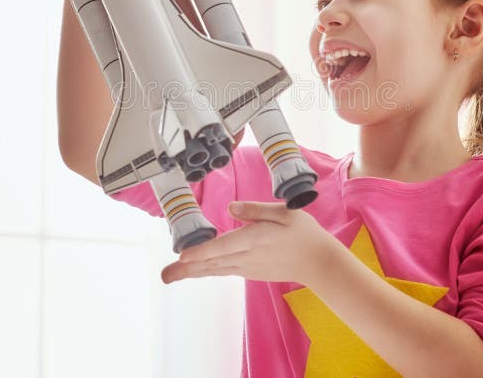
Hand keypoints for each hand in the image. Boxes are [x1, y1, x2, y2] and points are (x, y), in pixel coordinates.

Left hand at [160, 201, 341, 285]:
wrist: (318, 263)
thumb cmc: (304, 234)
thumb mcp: (284, 213)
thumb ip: (255, 210)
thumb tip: (231, 207)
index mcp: (255, 240)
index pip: (223, 246)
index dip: (202, 252)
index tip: (182, 256)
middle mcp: (248, 257)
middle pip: (212, 263)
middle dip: (187, 268)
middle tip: (164, 275)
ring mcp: (248, 267)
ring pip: (215, 269)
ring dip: (192, 271)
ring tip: (170, 275)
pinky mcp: (250, 271)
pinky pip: (223, 270)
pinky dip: (207, 270)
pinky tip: (194, 270)